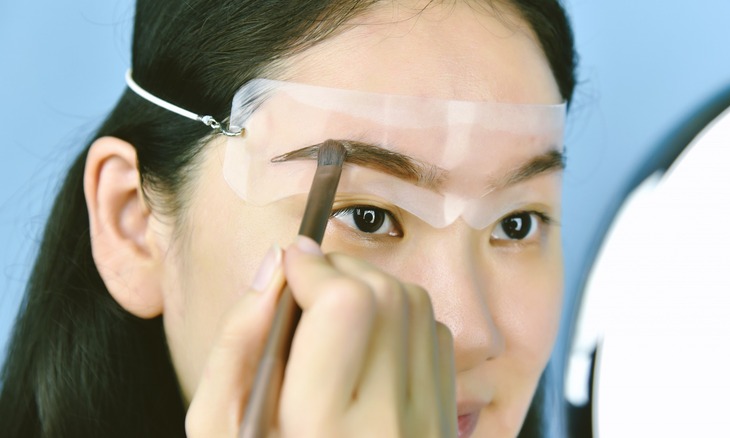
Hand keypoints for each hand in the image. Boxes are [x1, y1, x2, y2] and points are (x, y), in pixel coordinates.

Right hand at [185, 236, 456, 436]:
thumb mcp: (220, 427)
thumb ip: (239, 342)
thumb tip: (277, 265)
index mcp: (326, 432)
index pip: (346, 307)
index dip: (313, 267)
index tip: (287, 267)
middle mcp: (391, 427)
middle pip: (386, 296)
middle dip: (340, 270)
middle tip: (305, 287)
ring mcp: (428, 424)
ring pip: (415, 306)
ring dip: (370, 287)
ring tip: (329, 312)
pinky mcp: (446, 419)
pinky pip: (434, 334)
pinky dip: (399, 316)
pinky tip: (365, 341)